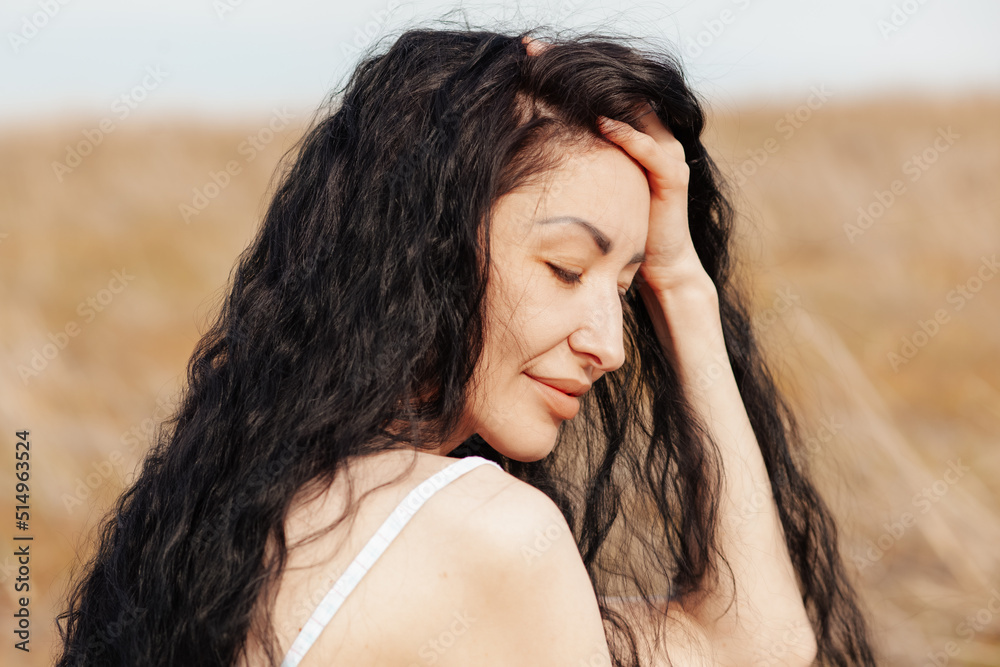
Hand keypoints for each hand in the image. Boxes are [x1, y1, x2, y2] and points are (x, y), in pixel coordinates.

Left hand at [521, 36, 713, 297]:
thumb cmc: (621, 226)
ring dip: (599, 91)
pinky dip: (626, 134)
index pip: (602, 88)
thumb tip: (525, 147)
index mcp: (633, 131)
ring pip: (634, 109)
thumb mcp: (591, 184)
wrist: (658, 264)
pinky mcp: (673, 175)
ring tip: (560, 76)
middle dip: (576, 66)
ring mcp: (666, 151)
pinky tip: (600, 124)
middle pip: (616, 87)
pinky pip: (650, 148)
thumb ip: (573, 162)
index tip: (528, 52)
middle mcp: (653, 134)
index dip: (568, 68)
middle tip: (534, 51)